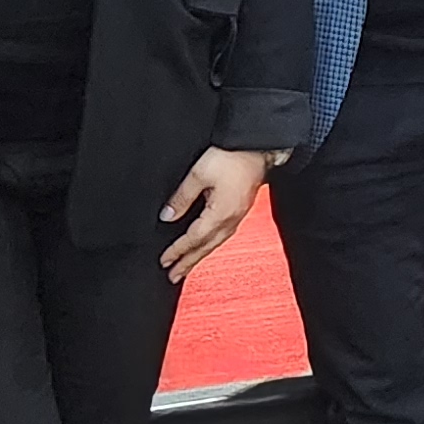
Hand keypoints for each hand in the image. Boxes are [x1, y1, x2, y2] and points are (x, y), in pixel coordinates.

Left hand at [159, 146, 271, 278]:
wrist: (258, 148)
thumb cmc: (234, 156)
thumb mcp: (199, 173)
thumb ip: (182, 197)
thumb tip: (168, 215)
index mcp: (221, 214)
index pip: (193, 239)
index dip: (177, 251)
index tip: (165, 261)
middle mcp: (231, 220)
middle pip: (205, 248)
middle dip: (188, 263)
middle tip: (173, 275)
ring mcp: (238, 217)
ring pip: (214, 244)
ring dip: (199, 257)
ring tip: (186, 266)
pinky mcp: (240, 210)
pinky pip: (222, 236)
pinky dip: (210, 245)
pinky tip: (206, 245)